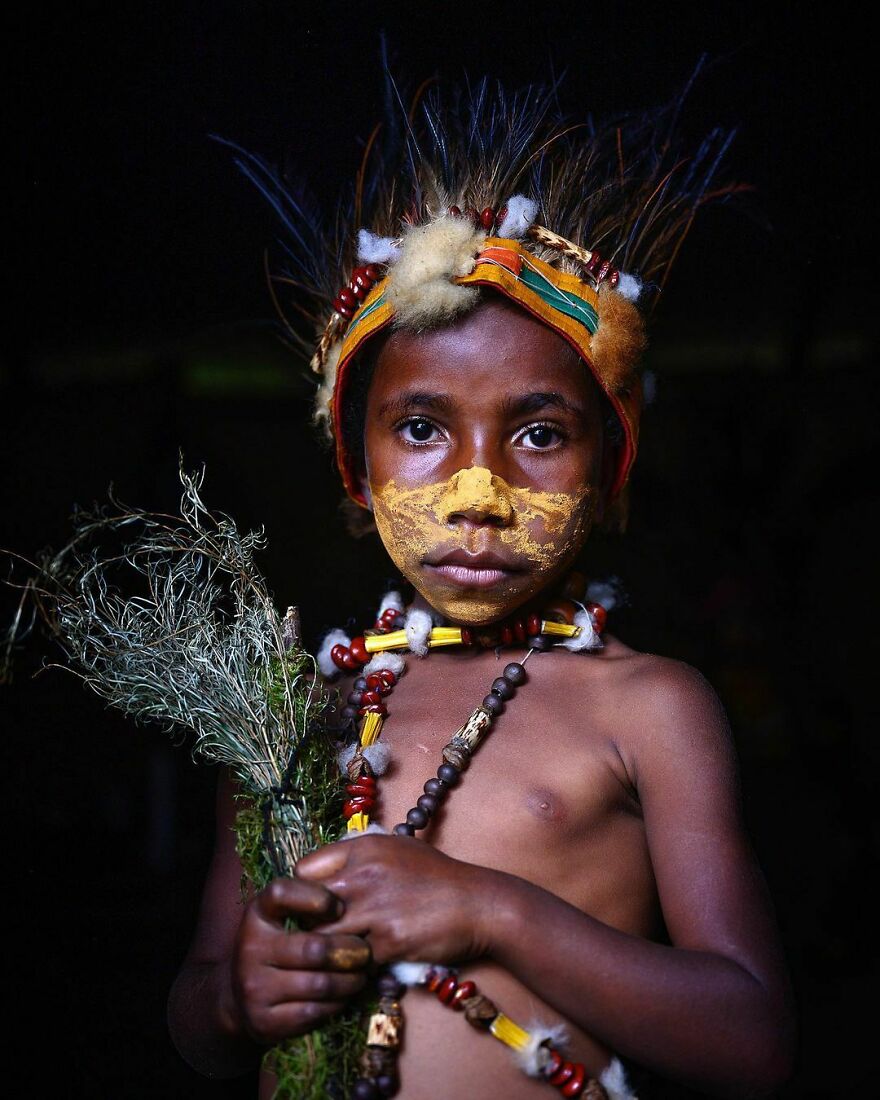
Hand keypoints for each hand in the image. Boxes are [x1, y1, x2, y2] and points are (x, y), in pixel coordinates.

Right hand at [232, 877, 370, 1043]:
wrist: (243, 995)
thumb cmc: (279, 944)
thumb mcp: (284, 915)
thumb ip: (310, 899)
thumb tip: (351, 892)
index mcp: (257, 913)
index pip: (282, 894)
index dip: (316, 897)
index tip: (340, 907)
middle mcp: (250, 948)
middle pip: (313, 948)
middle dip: (349, 951)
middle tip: (366, 951)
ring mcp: (254, 986)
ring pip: (319, 984)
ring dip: (349, 981)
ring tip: (361, 974)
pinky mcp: (264, 1021)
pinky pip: (313, 1011)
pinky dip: (336, 1004)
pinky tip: (344, 995)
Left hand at [297, 835, 496, 965]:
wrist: (478, 904)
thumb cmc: (438, 876)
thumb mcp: (398, 849)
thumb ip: (360, 857)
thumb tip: (327, 873)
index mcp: (362, 848)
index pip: (303, 871)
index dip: (303, 892)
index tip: (313, 906)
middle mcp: (362, 876)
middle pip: (305, 909)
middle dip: (309, 925)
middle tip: (319, 936)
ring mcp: (374, 910)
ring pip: (323, 940)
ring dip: (329, 950)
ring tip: (338, 954)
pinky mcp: (387, 943)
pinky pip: (353, 961)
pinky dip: (355, 967)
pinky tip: (365, 964)